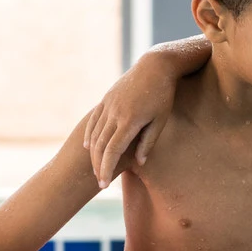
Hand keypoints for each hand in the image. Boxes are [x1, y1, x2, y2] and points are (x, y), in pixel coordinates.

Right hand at [82, 58, 182, 187]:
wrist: (155, 66)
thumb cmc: (163, 95)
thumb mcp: (160, 120)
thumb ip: (148, 142)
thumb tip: (140, 162)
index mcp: (129, 121)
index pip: (112, 152)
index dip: (106, 169)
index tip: (104, 184)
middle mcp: (114, 113)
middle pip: (99, 146)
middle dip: (98, 166)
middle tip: (100, 182)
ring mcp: (108, 105)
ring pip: (94, 134)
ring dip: (93, 154)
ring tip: (97, 168)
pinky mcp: (106, 99)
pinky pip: (94, 121)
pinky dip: (89, 135)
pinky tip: (88, 146)